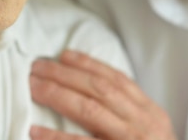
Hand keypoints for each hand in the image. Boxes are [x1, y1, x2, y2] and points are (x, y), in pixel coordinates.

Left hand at [30, 50, 177, 139]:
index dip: (89, 64)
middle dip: (66, 74)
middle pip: (99, 89)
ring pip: (90, 110)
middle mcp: (142, 125)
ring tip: (34, 88)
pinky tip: (36, 131)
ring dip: (58, 95)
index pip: (117, 79)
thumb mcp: (153, 132)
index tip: (65, 55)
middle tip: (38, 68)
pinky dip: (56, 138)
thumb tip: (93, 90)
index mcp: (151, 114)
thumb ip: (130, 113)